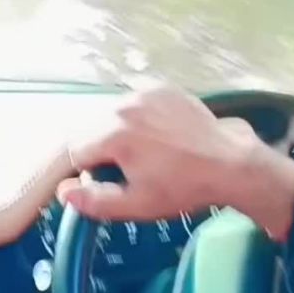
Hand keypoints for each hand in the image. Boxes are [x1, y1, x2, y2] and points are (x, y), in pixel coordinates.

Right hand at [57, 86, 293, 240]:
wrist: (229, 164)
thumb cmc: (181, 188)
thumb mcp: (136, 205)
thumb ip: (93, 200)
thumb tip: (64, 191)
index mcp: (112, 134)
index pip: (76, 150)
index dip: (91, 170)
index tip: (115, 180)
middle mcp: (122, 106)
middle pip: (91, 128)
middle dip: (102, 148)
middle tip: (132, 167)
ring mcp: (144, 92)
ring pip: (111, 113)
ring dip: (118, 130)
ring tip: (147, 150)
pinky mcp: (162, 87)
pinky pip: (135, 101)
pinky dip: (138, 116)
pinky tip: (158, 134)